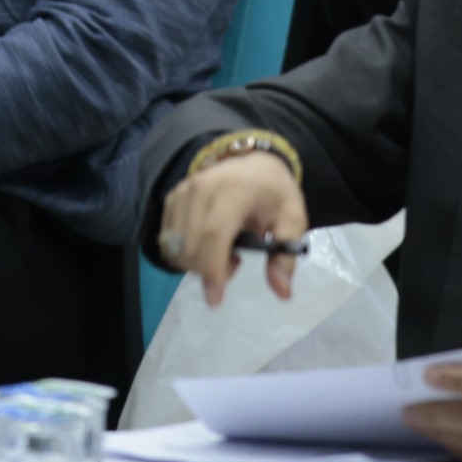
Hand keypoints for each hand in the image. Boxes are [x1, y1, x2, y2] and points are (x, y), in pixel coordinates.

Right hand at [156, 149, 306, 305]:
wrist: (253, 161)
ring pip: (175, 244)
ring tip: (223, 252)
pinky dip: (184, 252)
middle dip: (207, 270)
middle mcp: (201, 188)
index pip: (214, 234)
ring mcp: (182, 192)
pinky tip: (206, 244)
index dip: (212, 269)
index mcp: (234, 190)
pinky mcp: (172, 198)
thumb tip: (282, 292)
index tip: (216, 299)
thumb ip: (285, 256)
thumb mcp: (293, 220)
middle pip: (191, 244)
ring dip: (195, 262)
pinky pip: (168, 237)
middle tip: (235, 264)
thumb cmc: (274, 193)